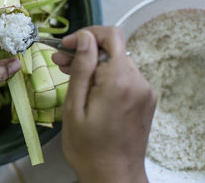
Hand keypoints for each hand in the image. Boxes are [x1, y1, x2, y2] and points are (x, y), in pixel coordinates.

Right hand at [52, 27, 156, 182]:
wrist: (114, 177)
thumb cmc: (88, 147)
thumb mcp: (74, 106)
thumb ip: (82, 68)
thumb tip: (84, 37)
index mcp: (120, 81)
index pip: (111, 36)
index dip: (86, 35)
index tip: (65, 46)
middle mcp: (139, 81)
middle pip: (113, 49)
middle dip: (86, 51)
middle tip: (60, 61)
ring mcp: (145, 91)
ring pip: (117, 63)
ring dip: (94, 64)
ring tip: (69, 73)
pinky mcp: (145, 100)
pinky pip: (124, 77)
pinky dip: (105, 76)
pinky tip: (87, 87)